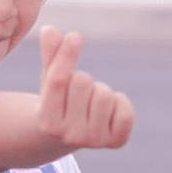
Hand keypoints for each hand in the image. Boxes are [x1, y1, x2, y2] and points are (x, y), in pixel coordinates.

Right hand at [36, 25, 133, 148]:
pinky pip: (125, 111)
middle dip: (82, 78)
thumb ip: (50, 55)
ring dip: (100, 90)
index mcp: (46, 119)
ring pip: (105, 95)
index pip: (57, 80)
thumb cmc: (58, 100)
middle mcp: (68, 134)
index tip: (75, 35)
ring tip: (91, 100)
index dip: (66, 55)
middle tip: (77, 92)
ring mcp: (93, 141)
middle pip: (83, 82)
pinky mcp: (115, 143)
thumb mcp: (49, 78)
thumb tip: (49, 29)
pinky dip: (121, 103)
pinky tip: (109, 110)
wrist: (70, 134)